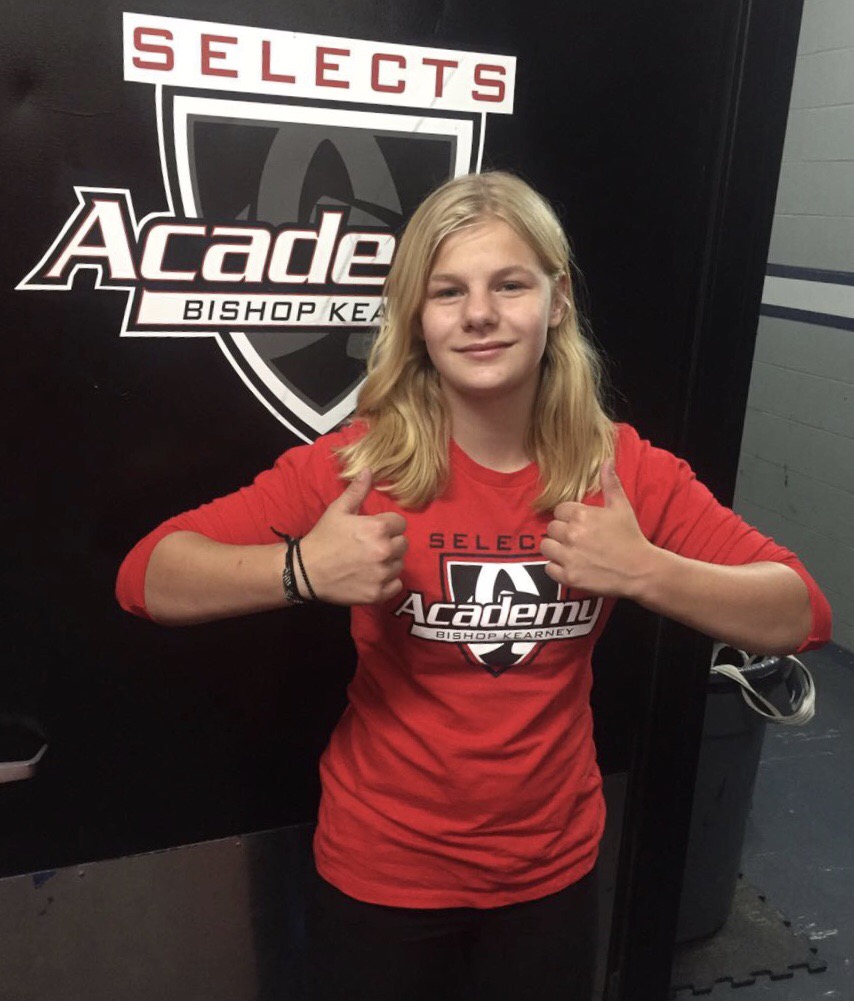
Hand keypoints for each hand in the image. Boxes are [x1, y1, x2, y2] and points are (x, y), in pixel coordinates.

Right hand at [299, 469, 407, 604]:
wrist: (306, 571)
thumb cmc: (323, 538)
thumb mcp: (338, 510)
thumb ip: (357, 491)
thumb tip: (369, 470)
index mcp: (378, 528)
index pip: (400, 523)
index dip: (388, 525)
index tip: (374, 530)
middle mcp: (384, 551)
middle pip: (403, 544)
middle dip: (390, 543)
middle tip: (371, 546)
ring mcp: (382, 574)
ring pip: (400, 564)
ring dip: (389, 562)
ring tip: (370, 561)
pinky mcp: (378, 593)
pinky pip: (396, 585)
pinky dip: (388, 582)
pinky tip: (372, 577)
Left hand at [540, 460, 656, 598]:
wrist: (640, 570)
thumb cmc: (630, 536)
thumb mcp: (621, 506)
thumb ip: (610, 483)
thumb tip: (607, 460)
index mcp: (582, 515)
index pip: (559, 511)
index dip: (569, 517)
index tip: (581, 524)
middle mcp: (572, 535)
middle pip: (551, 528)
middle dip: (562, 533)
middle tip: (578, 539)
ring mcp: (569, 557)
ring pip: (546, 547)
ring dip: (556, 549)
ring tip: (571, 551)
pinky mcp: (569, 577)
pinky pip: (549, 568)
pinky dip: (557, 568)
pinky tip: (572, 565)